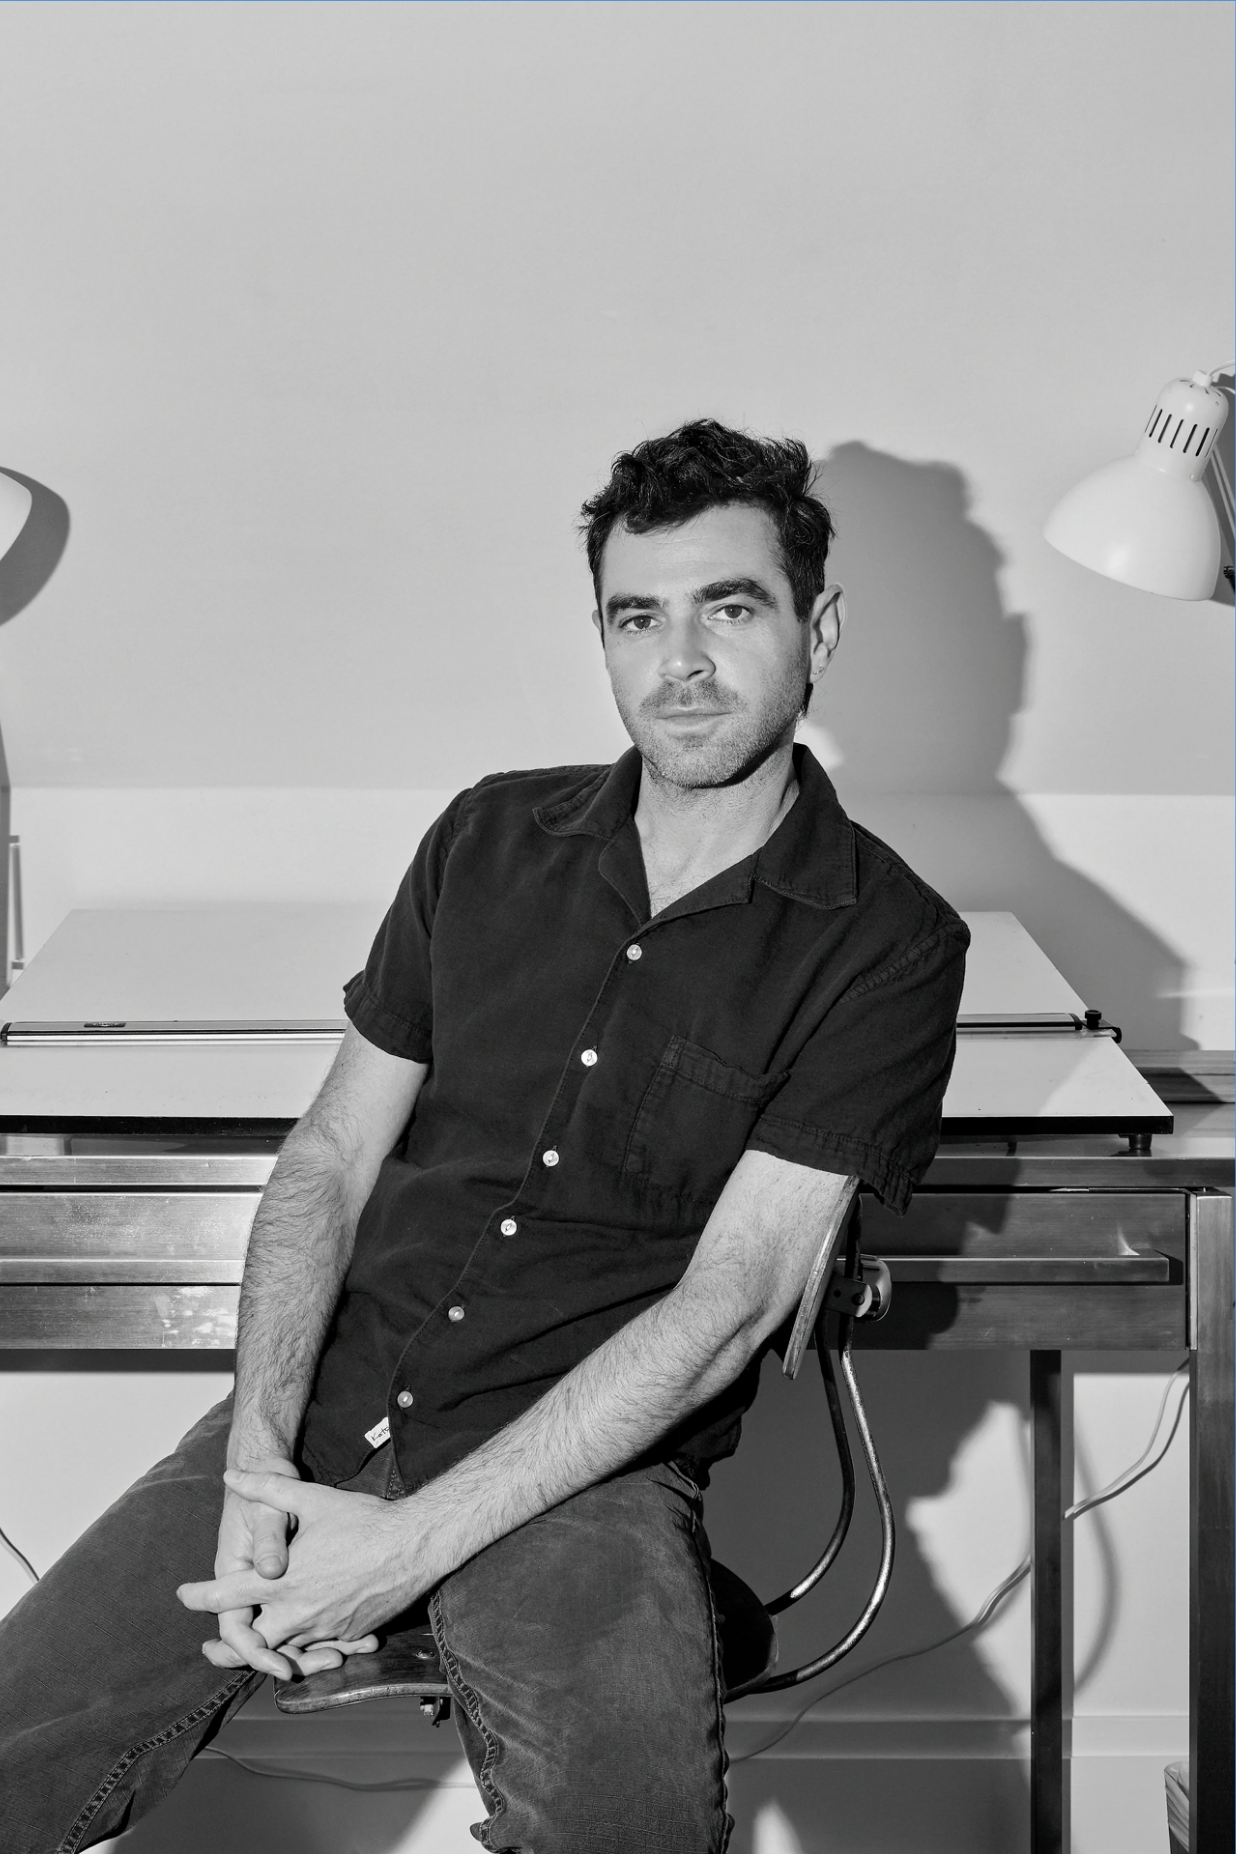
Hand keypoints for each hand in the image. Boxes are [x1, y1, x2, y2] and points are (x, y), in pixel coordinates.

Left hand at [179, 1469, 426, 1663]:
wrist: (413, 1546)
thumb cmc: (363, 1520)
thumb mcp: (310, 1498)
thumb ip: (267, 1487)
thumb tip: (232, 1475)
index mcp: (283, 1581)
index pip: (227, 1596)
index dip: (199, 1597)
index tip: (184, 1596)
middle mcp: (298, 1612)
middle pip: (251, 1642)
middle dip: (229, 1647)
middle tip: (212, 1648)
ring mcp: (324, 1628)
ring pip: (285, 1650)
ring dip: (268, 1650)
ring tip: (256, 1646)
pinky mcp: (347, 1635)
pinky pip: (317, 1649)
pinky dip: (304, 1648)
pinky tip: (301, 1640)